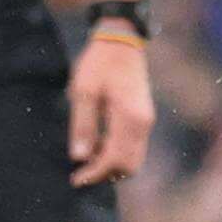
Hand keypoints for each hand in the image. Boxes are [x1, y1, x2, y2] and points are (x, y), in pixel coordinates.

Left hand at [68, 33, 154, 186]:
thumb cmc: (98, 64)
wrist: (121, 42)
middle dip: (105, 175)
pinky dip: (116, 154)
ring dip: (111, 166)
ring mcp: (146, 121)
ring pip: (134, 158)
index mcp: (129, 118)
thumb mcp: (83, 92)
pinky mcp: (143, 118)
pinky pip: (133, 146)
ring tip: (85, 162)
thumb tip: (79, 158)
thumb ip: (83, 125)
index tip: (75, 179)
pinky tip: (96, 146)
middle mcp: (143, 123)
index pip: (115, 160)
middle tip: (79, 175)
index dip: (95, 174)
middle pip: (129, 165)